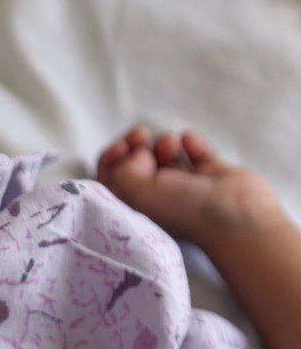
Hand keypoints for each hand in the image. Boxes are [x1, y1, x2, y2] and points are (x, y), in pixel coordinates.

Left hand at [97, 125, 284, 246]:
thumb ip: (122, 169)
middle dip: (136, 144)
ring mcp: (186, 184)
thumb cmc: (184, 208)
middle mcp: (159, 195)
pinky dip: (192, 142)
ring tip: (172, 145)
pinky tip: (192, 144)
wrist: (238, 214)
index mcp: (137, 205)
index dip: (111, 158)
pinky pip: (195, 150)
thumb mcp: (137, 192)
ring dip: (164, 143)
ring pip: (165, 153)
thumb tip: (137, 154)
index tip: (123, 146)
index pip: (112, 179)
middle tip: (142, 134)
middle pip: (136, 162)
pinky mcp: (211, 173)